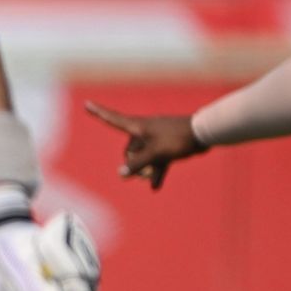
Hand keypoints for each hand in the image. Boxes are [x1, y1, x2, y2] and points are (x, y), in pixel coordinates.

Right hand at [86, 100, 207, 189]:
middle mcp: (144, 130)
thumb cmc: (178, 139)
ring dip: (145, 170)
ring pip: (143, 156)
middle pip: (129, 148)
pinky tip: (154, 186)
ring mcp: (155, 138)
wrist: (204, 133)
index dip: (98, 112)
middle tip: (141, 175)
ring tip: (149, 183)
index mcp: (137, 126)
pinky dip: (155, 172)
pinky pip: (156, 160)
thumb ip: (138, 164)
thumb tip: (121, 174)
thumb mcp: (157, 153)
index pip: (112, 118)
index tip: (86, 103)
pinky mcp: (166, 145)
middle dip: (132, 163)